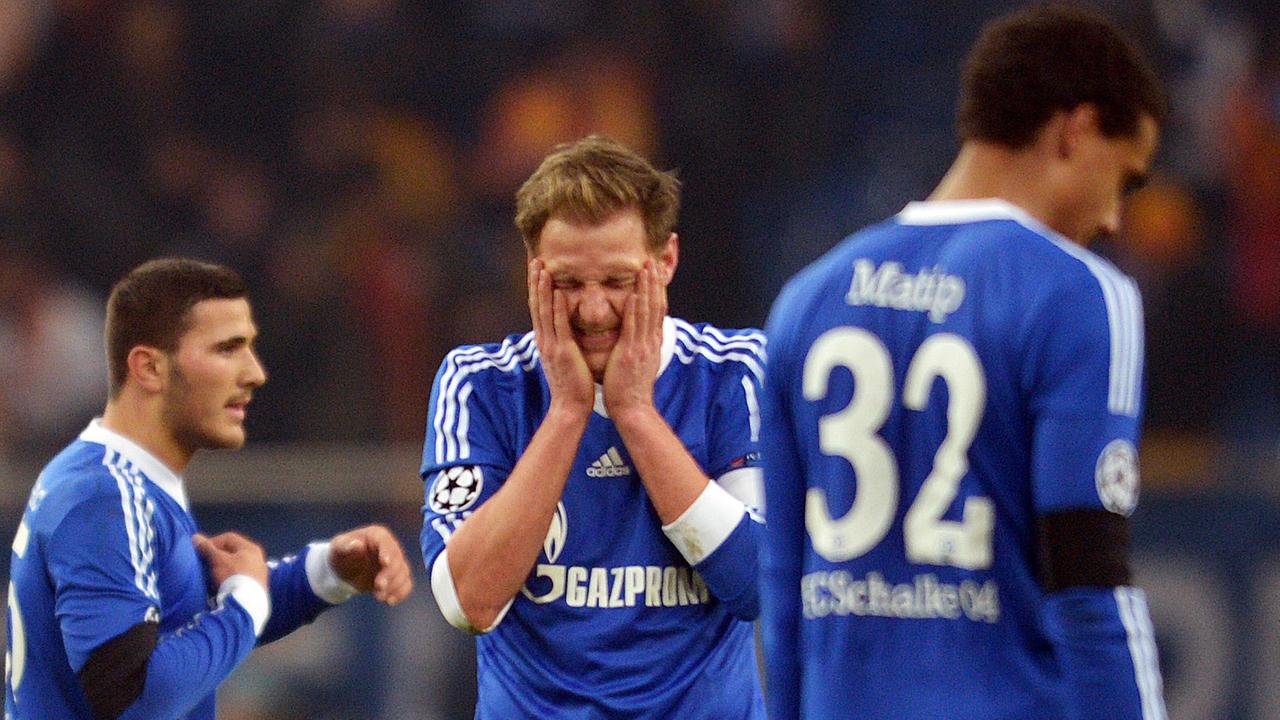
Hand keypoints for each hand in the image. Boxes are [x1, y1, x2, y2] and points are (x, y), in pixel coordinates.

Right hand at [194, 531, 268, 590]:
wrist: (246, 604)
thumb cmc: (232, 577)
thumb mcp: (217, 560)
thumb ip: (207, 549)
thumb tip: (196, 537)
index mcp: (251, 548)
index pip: (228, 538)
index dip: (212, 542)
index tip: (200, 552)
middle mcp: (258, 559)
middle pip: (232, 553)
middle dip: (216, 557)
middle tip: (204, 564)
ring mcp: (259, 574)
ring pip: (235, 567)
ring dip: (221, 569)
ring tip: (209, 577)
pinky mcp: (256, 588)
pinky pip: (239, 579)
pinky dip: (228, 580)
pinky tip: (219, 587)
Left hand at [327, 525, 413, 605]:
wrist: (344, 571)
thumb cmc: (340, 555)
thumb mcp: (338, 548)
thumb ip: (345, 546)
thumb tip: (357, 544)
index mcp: (377, 535)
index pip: (385, 542)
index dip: (387, 552)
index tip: (385, 563)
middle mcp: (390, 547)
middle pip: (397, 559)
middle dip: (389, 575)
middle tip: (378, 587)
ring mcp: (396, 562)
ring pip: (403, 573)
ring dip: (394, 586)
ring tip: (379, 597)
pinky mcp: (397, 577)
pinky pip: (406, 584)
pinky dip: (401, 593)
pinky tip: (390, 601)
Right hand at [529, 258, 593, 415]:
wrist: (570, 407)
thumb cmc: (572, 385)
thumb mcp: (564, 358)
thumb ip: (563, 342)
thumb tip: (564, 332)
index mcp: (545, 341)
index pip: (539, 309)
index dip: (536, 288)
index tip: (536, 270)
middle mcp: (544, 340)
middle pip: (536, 305)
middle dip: (535, 282)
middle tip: (534, 260)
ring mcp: (551, 345)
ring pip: (544, 311)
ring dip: (543, 288)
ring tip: (542, 268)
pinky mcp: (562, 352)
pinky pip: (559, 326)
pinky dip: (558, 308)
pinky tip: (559, 292)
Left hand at [603, 260, 664, 418]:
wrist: (632, 409)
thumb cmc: (630, 388)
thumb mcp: (638, 361)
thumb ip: (639, 345)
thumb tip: (638, 334)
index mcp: (651, 342)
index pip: (657, 309)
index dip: (657, 289)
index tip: (654, 271)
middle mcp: (651, 341)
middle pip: (657, 304)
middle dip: (655, 282)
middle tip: (653, 260)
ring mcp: (643, 346)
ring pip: (648, 311)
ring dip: (647, 288)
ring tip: (646, 268)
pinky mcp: (632, 353)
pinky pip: (635, 328)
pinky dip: (636, 310)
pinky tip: (635, 294)